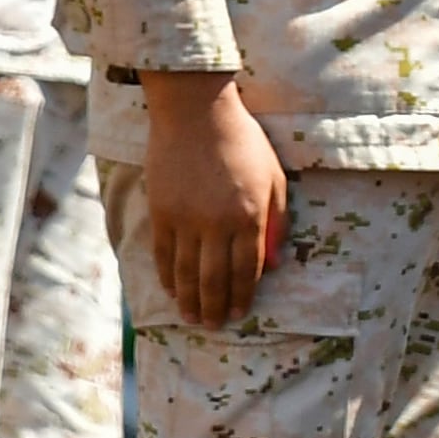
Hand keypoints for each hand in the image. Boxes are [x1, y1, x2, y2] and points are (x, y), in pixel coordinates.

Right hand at [141, 70, 285, 328]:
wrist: (196, 112)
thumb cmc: (243, 142)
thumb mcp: (274, 178)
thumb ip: (277, 222)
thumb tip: (275, 264)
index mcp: (250, 216)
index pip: (247, 269)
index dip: (243, 295)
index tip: (239, 313)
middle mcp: (218, 223)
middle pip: (215, 279)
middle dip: (215, 307)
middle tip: (213, 325)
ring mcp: (186, 219)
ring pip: (187, 272)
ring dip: (189, 300)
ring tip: (191, 317)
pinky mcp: (161, 211)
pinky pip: (164, 254)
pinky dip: (167, 275)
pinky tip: (170, 289)